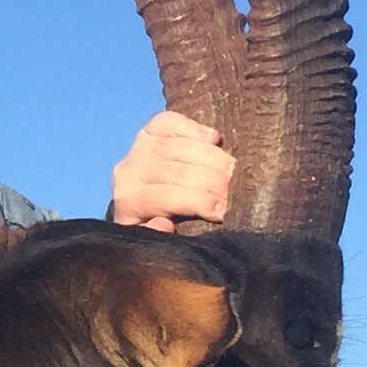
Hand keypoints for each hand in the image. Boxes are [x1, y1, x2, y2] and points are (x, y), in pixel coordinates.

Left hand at [110, 109, 233, 231]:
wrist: (143, 204)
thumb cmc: (159, 225)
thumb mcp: (156, 244)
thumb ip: (157, 239)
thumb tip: (164, 224)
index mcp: (129, 202)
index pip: (165, 197)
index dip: (198, 202)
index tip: (224, 210)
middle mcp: (128, 172)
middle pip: (177, 171)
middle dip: (212, 181)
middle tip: (238, 189)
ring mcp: (138, 147)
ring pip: (179, 146)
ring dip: (212, 157)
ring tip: (234, 169)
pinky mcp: (150, 130)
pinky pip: (171, 122)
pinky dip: (194, 128)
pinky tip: (215, 139)